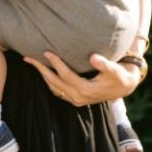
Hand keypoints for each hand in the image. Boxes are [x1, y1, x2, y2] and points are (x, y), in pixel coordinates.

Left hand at [23, 51, 141, 106]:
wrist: (124, 87)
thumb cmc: (119, 75)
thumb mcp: (115, 69)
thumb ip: (104, 64)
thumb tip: (93, 57)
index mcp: (86, 90)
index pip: (66, 75)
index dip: (56, 63)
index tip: (46, 52)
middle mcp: (78, 97)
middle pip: (54, 82)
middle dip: (40, 69)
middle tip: (27, 57)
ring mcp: (75, 100)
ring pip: (53, 87)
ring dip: (41, 75)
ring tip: (31, 62)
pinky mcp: (75, 98)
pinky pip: (57, 90)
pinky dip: (48, 81)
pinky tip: (43, 70)